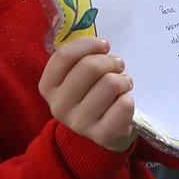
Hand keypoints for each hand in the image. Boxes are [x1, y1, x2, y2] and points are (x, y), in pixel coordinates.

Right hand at [38, 38, 136, 152]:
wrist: (103, 133)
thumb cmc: (91, 94)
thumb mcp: (77, 76)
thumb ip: (80, 58)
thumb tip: (101, 44)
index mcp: (48, 86)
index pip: (64, 55)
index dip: (89, 45)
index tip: (104, 45)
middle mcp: (58, 106)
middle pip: (90, 67)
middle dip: (110, 61)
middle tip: (118, 66)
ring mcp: (79, 123)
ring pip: (110, 84)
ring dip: (123, 80)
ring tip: (123, 84)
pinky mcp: (102, 135)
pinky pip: (124, 105)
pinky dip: (129, 99)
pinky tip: (123, 103)